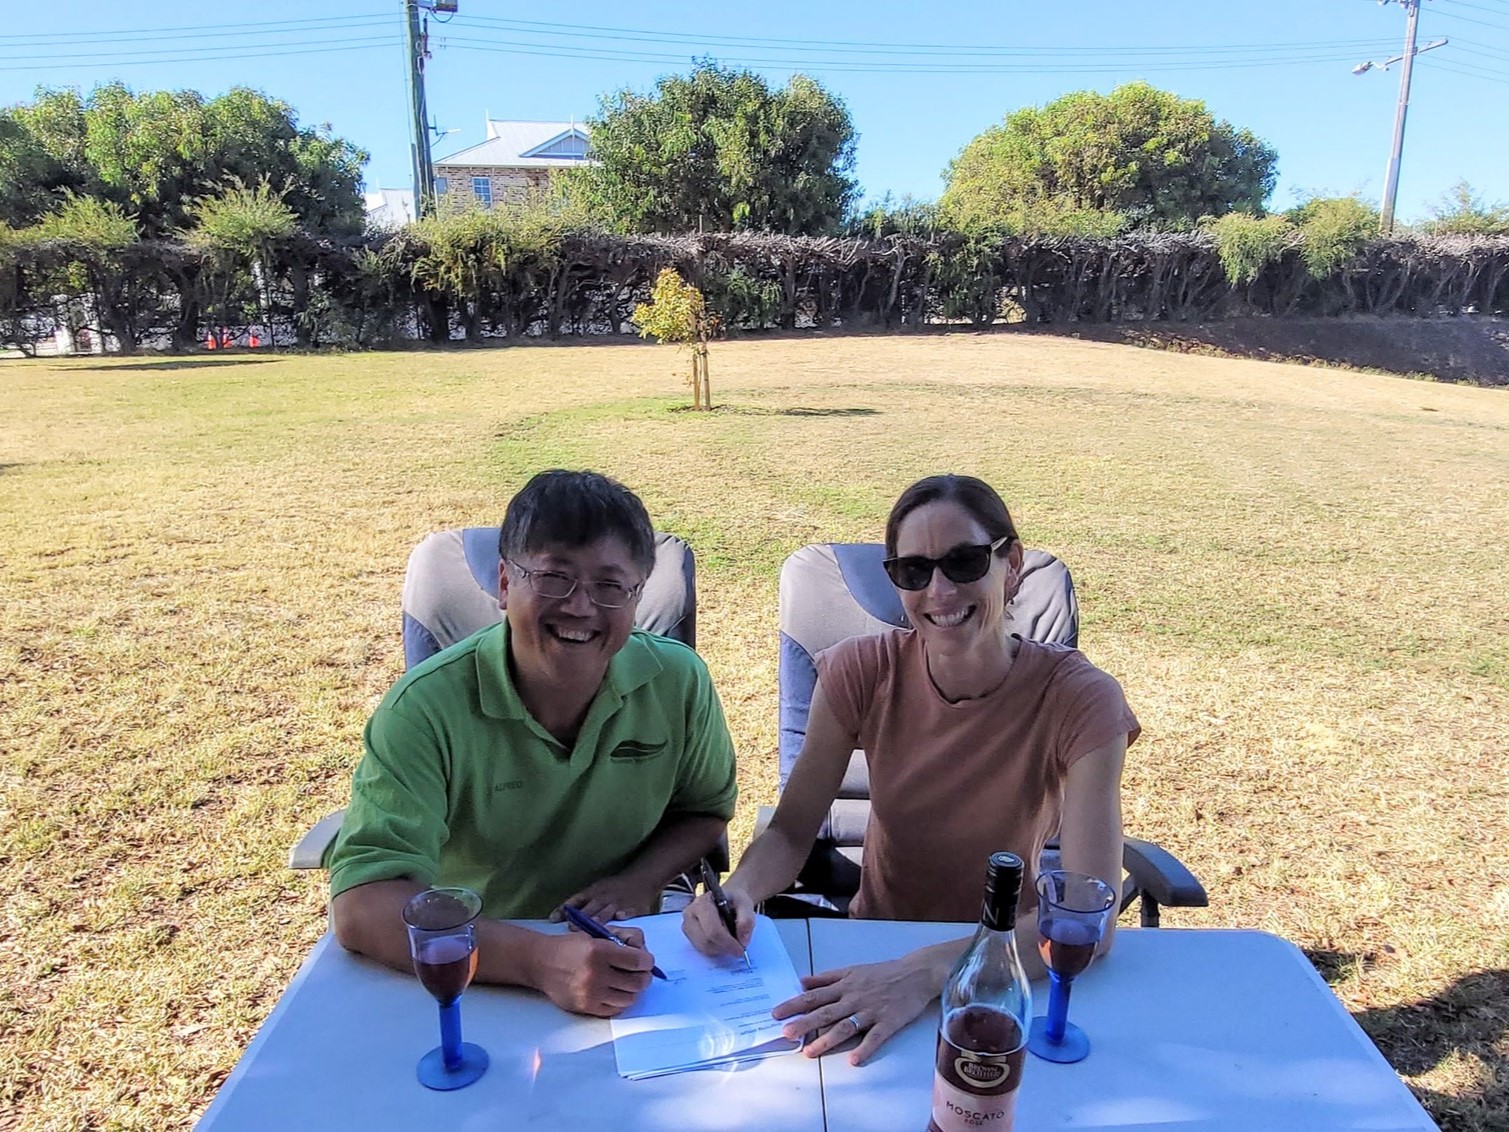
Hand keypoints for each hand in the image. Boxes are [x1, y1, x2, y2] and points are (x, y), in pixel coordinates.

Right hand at [530, 926, 655, 1016]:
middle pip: (638, 982)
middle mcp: (596, 973)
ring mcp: (591, 993)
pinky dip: (619, 1001)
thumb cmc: (570, 946)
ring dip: (632, 990)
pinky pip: (614, 1009)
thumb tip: (644, 957)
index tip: (646, 960)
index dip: (647, 961)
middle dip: (644, 976)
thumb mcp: (594, 934)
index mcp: (599, 950)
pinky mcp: (585, 1007)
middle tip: (641, 973)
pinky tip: (615, 991)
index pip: (638, 961)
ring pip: (629, 998)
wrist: (540, 963)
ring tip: (627, 982)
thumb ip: (620, 942)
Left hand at [552, 872, 662, 922]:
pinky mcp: (635, 907)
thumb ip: (578, 904)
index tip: (554, 918)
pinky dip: (625, 913)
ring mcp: (620, 902)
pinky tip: (621, 917)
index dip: (566, 909)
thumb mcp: (595, 890)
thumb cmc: (614, 888)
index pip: (577, 900)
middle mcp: (605, 897)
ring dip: (600, 917)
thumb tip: (555, 917)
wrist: (641, 879)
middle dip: (582, 917)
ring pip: (608, 910)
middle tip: (572, 928)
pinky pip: (630, 910)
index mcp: (594, 892)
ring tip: (593, 926)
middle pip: (591, 907)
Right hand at [681, 888, 754, 957]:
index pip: (713, 930)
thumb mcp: (745, 904)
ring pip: (704, 948)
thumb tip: (743, 941)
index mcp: (702, 903)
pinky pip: (703, 950)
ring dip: (721, 950)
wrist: (727, 898)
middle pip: (706, 942)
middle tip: (739, 948)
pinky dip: (716, 950)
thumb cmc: (734, 900)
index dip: (728, 943)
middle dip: (725, 948)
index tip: (741, 949)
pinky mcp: (690, 936)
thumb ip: (747, 920)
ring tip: (731, 940)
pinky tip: (723, 941)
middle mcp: (690, 914)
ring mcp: (688, 926)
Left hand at [771, 957, 939, 1065]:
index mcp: (844, 985)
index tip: (776, 1013)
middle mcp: (854, 998)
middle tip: (786, 1033)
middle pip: (826, 1012)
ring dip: (827, 1040)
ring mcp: (871, 1011)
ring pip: (846, 1026)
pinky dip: (864, 1048)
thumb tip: (801, 982)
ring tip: (810, 1052)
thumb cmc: (882, 973)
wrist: (915, 974)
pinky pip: (875, 1037)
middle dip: (805, 1023)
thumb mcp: (852, 970)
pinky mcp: (889, 1022)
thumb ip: (826, 978)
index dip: (795, 1004)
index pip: (814, 995)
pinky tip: (853, 1060)